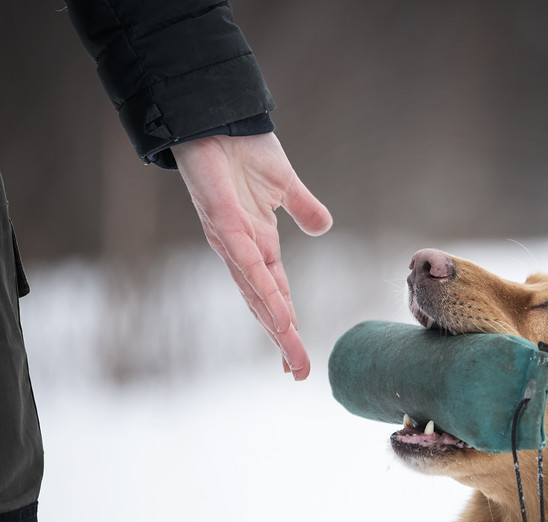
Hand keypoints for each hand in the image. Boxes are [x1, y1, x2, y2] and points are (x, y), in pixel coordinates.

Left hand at [172, 133, 331, 380]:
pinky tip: (280, 316)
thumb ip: (303, 208)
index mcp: (257, 245)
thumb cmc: (243, 147)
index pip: (276, 294)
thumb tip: (324, 228)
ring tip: (292, 358)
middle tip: (299, 373)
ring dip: (276, 328)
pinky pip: (248, 267)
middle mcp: (242, 251)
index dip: (287, 325)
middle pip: (266, 305)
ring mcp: (231, 241)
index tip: (298, 357)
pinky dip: (265, 294)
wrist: (215, 114)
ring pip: (257, 295)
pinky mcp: (224, 225)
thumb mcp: (285, 184)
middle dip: (283, 340)